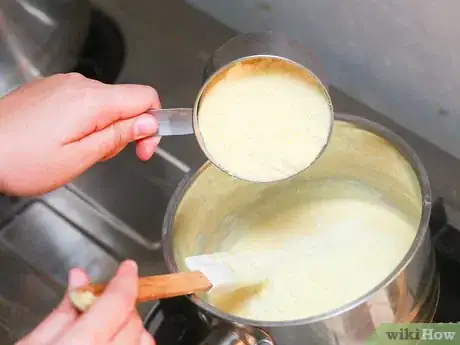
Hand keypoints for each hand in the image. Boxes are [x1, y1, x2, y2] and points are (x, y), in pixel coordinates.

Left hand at [0, 73, 160, 195]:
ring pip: (106, 103)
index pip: (146, 97)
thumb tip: (150, 122)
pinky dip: (87, 120)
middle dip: (127, 130)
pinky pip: (84, 100)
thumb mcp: (80, 157)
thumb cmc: (22, 160)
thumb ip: (119, 136)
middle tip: (104, 156)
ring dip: (106, 127)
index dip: (153, 124)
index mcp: (92, 100)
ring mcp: (63, 84)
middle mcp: (80, 84)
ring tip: (80, 151)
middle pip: (126, 101)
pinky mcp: (51, 88)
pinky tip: (67, 139)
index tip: (143, 148)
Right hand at [17, 260, 154, 344]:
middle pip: (133, 322)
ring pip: (143, 342)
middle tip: (99, 306)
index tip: (128, 267)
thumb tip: (79, 278)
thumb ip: (62, 312)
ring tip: (105, 330)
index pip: (118, 303)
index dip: (126, 280)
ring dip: (131, 329)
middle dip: (120, 306)